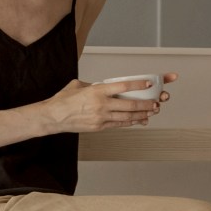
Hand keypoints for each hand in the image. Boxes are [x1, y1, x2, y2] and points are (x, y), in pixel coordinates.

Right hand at [44, 73, 176, 132]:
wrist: (53, 117)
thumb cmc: (64, 100)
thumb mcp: (79, 85)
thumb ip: (95, 85)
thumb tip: (105, 85)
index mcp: (97, 90)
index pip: (122, 86)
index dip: (138, 85)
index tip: (149, 83)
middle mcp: (101, 104)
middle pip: (129, 105)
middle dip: (146, 104)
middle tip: (157, 102)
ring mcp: (101, 117)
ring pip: (127, 117)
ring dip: (142, 115)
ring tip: (152, 112)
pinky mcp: (99, 127)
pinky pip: (119, 124)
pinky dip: (130, 123)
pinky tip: (139, 121)